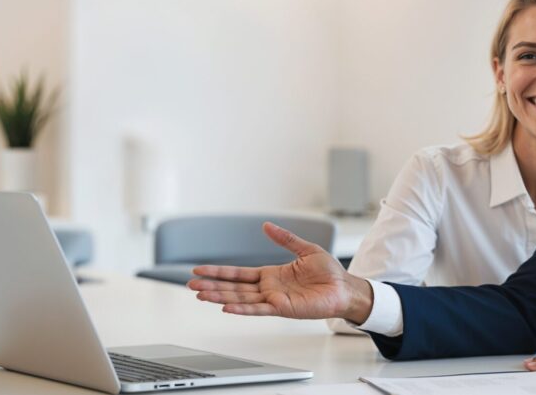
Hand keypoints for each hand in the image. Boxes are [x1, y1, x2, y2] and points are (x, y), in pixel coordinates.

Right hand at [188, 222, 374, 323]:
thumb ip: (285, 239)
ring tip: (200, 295)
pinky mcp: (283, 309)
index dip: (219, 272)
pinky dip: (242, 309)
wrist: (345, 288)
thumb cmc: (329, 272)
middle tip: (190, 285)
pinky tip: (226, 307)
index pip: (239, 274)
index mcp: (271, 275)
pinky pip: (258, 309)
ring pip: (241, 299)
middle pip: (234, 287)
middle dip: (212, 285)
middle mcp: (269, 289)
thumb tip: (266, 225)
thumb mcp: (305, 249)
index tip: (200, 270)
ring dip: (220, 296)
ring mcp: (274, 300)